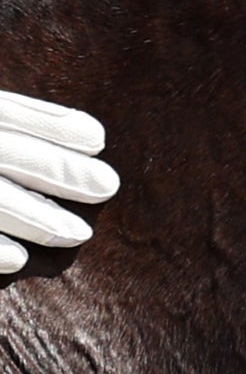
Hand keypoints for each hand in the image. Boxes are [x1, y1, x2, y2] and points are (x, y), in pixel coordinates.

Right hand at [0, 91, 119, 273]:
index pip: (4, 113)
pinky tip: (20, 260)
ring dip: (33, 215)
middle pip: (4, 153)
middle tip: (108, 186)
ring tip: (79, 234)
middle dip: (56, 169)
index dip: (49, 124)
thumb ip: (14, 128)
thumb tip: (91, 137)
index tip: (97, 139)